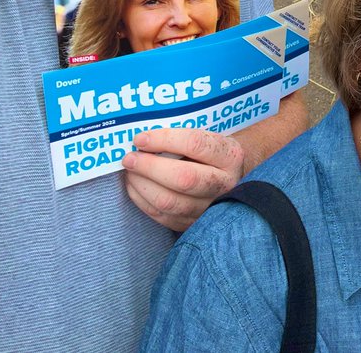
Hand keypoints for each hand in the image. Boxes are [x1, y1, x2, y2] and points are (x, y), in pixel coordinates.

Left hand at [121, 128, 245, 231]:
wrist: (231, 177)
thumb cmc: (211, 152)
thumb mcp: (209, 137)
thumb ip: (182, 137)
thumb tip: (143, 138)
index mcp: (230, 156)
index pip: (195, 144)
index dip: (164, 140)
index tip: (140, 138)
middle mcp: (225, 184)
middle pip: (183, 178)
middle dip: (149, 167)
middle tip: (129, 159)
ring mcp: (211, 208)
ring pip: (170, 202)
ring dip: (142, 186)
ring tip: (130, 172)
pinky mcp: (194, 223)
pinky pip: (163, 217)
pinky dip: (143, 201)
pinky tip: (135, 187)